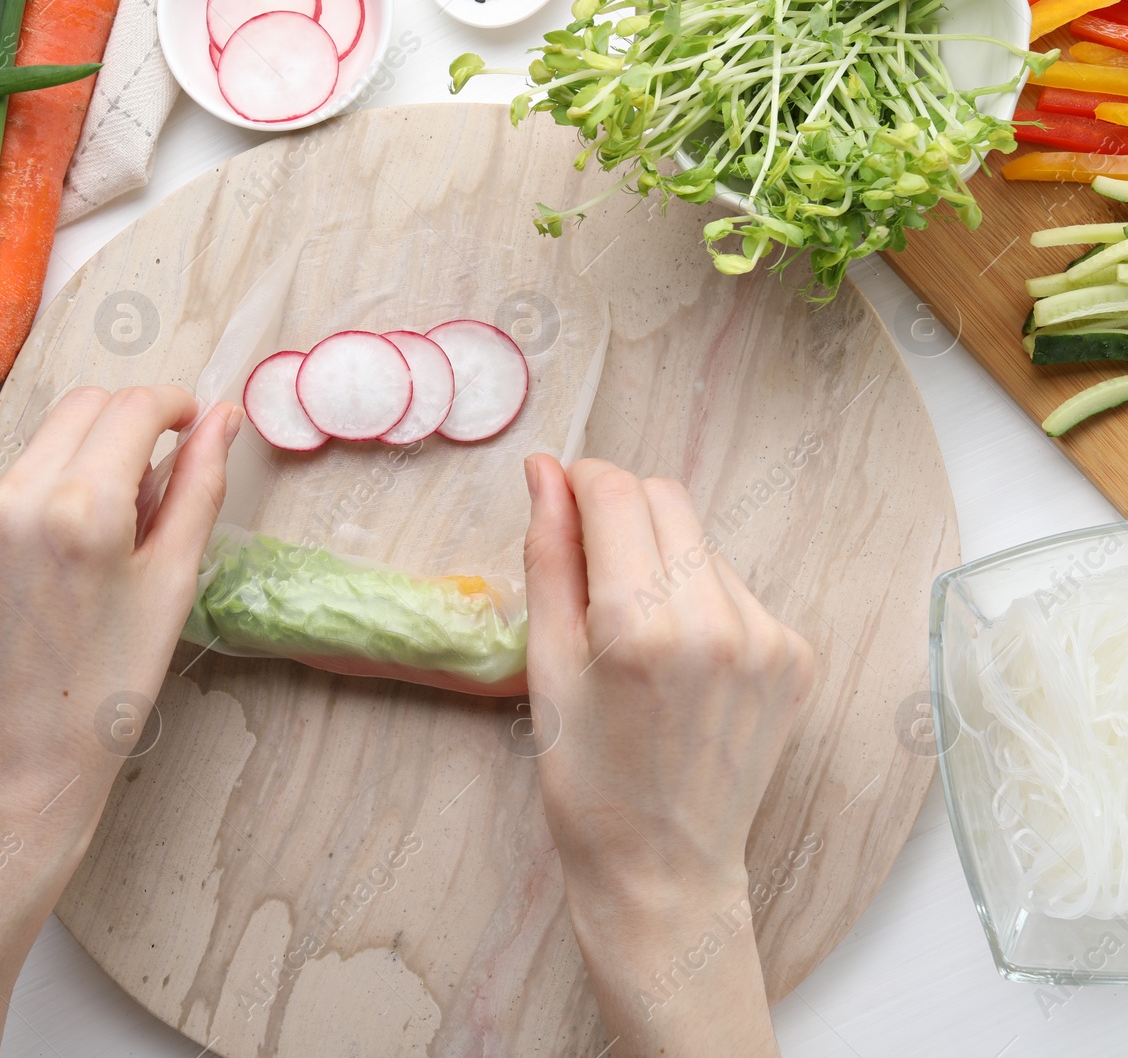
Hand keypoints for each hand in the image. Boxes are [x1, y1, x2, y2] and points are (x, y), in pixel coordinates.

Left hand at [0, 387, 236, 1057]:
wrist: (15, 762)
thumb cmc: (105, 687)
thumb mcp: (172, 585)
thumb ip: (199, 487)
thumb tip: (223, 417)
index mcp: (81, 510)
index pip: (135, 407)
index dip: (173, 406)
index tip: (187, 423)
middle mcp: (10, 499)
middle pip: (82, 410)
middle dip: (125, 430)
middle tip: (146, 491)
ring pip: (38, 448)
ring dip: (73, 471)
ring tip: (87, 549)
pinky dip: (25, 506)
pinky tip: (38, 567)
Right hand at [522, 454, 813, 1056]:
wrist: (664, 869)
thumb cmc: (586, 779)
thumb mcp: (546, 666)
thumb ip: (548, 556)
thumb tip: (544, 470)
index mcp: (639, 626)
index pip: (615, 491)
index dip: (579, 482)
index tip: (560, 503)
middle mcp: (716, 621)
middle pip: (666, 499)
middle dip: (620, 512)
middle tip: (590, 572)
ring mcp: (767, 638)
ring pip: (702, 542)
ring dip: (662, 558)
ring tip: (636, 633)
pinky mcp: (795, 656)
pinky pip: (736, 587)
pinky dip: (700, 600)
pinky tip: (679, 658)